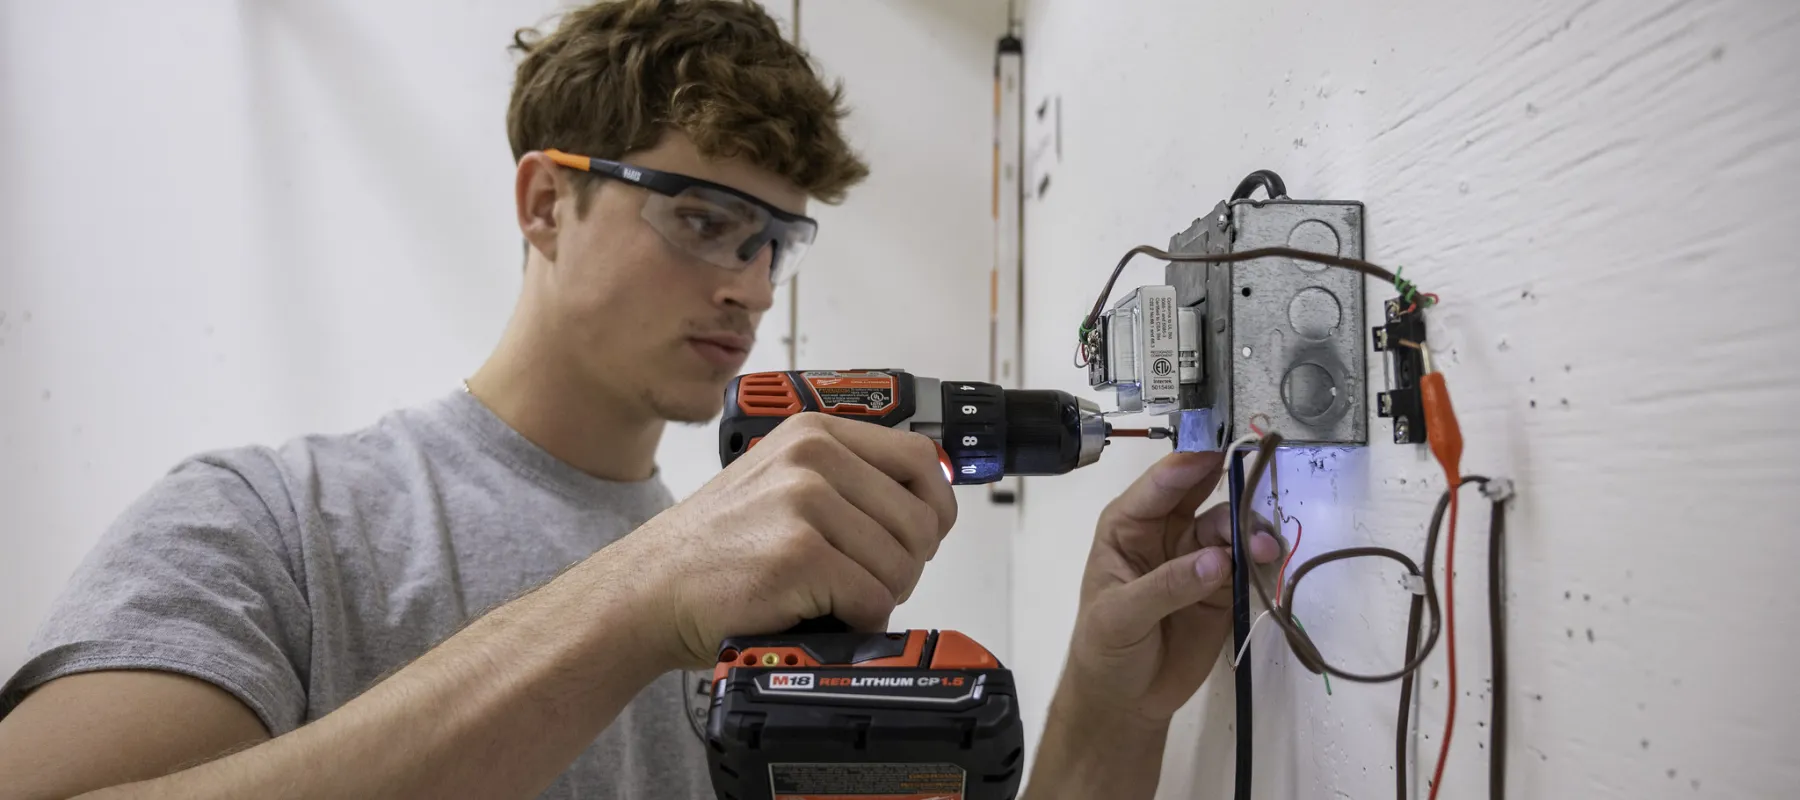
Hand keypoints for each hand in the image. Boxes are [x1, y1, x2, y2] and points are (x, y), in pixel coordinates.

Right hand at [606, 412, 957, 668]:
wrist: (646, 591)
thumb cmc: (714, 550)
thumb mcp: (779, 483)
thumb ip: (846, 481)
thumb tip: (926, 506)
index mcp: (814, 433)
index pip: (921, 460)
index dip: (933, 507)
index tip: (921, 536)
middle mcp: (812, 457)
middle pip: (920, 520)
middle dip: (904, 565)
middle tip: (860, 581)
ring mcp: (804, 503)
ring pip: (902, 565)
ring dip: (878, 597)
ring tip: (831, 598)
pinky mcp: (798, 556)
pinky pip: (873, 600)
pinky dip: (855, 622)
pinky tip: (817, 615)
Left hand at [1063, 451, 1280, 725]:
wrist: (1127, 698)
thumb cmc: (1105, 647)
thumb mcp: (1121, 615)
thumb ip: (1166, 586)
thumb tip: (1218, 560)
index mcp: (1129, 524)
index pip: (1160, 485)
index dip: (1187, 466)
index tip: (1217, 453)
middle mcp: (1166, 531)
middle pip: (1202, 493)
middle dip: (1229, 483)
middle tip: (1258, 479)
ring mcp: (1198, 557)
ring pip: (1229, 526)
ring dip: (1250, 530)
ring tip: (1265, 546)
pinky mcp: (1223, 587)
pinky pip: (1247, 562)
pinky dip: (1262, 559)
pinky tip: (1271, 560)